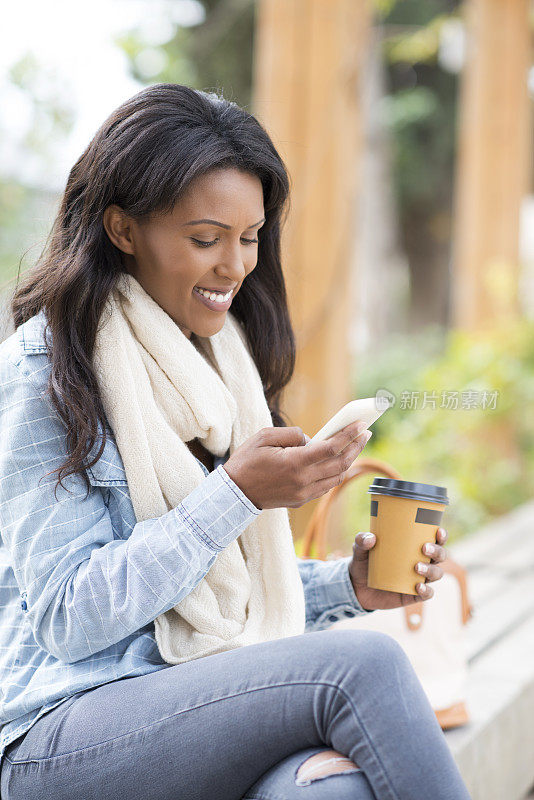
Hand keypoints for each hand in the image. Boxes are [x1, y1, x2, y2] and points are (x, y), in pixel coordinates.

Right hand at [222, 421, 371, 509]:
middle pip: (340, 463)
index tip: (361, 424)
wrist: (234, 493)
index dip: (349, 435)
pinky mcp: (300, 500)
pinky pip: (326, 486)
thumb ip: (291, 434)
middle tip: (365, 433)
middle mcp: (303, 481)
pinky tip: (339, 462)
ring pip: (336, 477)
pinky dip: (336, 473)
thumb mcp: (264, 437)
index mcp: (294, 463)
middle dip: (356, 446)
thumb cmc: (246, 461)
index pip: (331, 448)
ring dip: (349, 461)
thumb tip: (311, 439)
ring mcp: (303, 493)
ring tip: (355, 446)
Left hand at [348, 527, 447, 610]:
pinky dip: (426, 590)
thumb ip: (362, 541)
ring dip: (431, 570)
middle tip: (424, 548)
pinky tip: (418, 586)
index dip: (441, 536)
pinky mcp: (413, 594)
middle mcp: (421, 561)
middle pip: (440, 556)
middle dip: (437, 552)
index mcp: (413, 546)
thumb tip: (370, 538)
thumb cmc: (364, 562)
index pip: (434, 539)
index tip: (438, 531)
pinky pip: (426, 594)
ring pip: (436, 574)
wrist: (356, 587)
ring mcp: (418, 579)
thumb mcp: (360, 549)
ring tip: (416, 567)